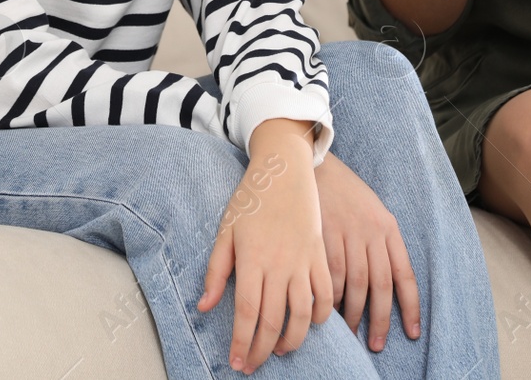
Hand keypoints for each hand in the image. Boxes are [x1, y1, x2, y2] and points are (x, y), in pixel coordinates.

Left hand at [197, 127, 331, 374]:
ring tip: (279, 351)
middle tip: (251, 365)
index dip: (241, 341)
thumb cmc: (250, 199)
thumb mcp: (225, 231)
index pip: (246, 312)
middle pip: (273, 320)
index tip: (236, 362)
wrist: (284, 170)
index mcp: (252, 258)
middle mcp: (279, 263)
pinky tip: (309, 324)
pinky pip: (326, 294)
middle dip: (261, 350)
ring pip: (303, 314)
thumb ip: (215, 271)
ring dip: (292, 340)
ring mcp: (303, 260)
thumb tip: (203, 307)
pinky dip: (321, 315)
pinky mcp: (320, 255)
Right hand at [314, 151, 420, 350]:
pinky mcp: (324, 233)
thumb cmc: (346, 194)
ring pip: (355, 283)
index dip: (410, 307)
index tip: (412, 333)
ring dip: (354, 313)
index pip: (405, 274)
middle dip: (380, 319)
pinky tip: (330, 308)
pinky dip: (331, 295)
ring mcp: (347, 232)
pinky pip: (331, 273)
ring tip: (352, 332)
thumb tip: (386, 286)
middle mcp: (371, 231)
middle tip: (377, 344)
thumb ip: (381, 244)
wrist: (315, 166)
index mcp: (388, 228)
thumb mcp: (373, 212)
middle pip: (380, 284)